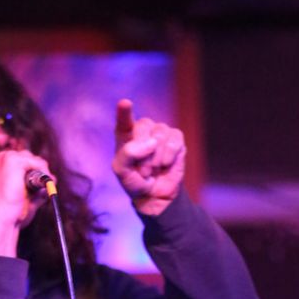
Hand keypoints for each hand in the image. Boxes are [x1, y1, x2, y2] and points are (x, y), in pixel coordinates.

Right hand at [0, 150, 53, 257]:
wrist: (0, 220)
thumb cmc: (8, 213)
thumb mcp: (21, 197)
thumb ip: (35, 187)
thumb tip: (52, 179)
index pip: (17, 161)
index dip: (30, 171)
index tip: (39, 183)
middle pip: (26, 157)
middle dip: (37, 170)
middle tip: (45, 184)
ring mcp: (4, 158)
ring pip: (32, 159)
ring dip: (41, 171)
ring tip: (43, 187)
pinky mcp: (13, 161)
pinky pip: (37, 162)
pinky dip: (44, 172)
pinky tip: (45, 183)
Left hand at [112, 99, 185, 216]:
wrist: (154, 195)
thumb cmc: (135, 181)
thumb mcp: (122, 171)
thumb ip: (128, 154)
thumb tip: (151, 142)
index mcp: (125, 135)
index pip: (124, 120)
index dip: (124, 112)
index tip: (125, 103)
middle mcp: (143, 129)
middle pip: (143, 126)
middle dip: (143, 151)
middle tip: (143, 170)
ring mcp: (160, 132)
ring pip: (159, 135)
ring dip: (156, 157)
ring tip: (153, 169)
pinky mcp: (176, 138)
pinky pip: (174, 139)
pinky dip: (169, 155)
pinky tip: (165, 164)